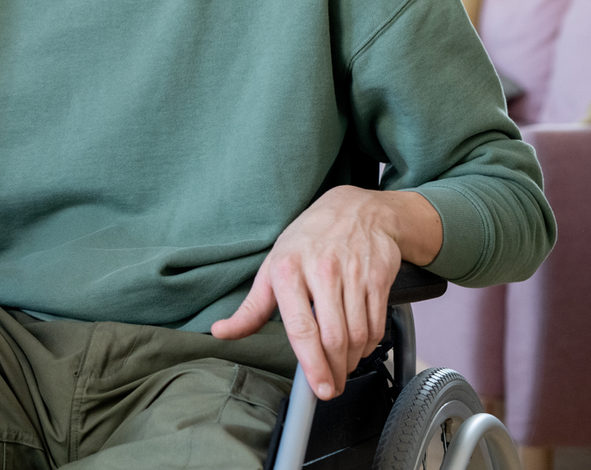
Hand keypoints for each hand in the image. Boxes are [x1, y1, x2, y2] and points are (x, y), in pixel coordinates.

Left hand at [212, 186, 441, 399]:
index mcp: (287, 270)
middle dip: (333, 371)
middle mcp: (321, 272)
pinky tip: (360, 346)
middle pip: (332, 338)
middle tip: (330, 386)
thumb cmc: (307, 240)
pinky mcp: (378, 278)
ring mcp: (352, 275)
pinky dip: (369, 344)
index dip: (311, 363)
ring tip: (342, 367)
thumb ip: (251, 307)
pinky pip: (376, 324)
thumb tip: (221, 332)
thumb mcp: (272, 267)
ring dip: (352, 361)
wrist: (356, 210)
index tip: (318, 387)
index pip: (300, 327)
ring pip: (357, 335)